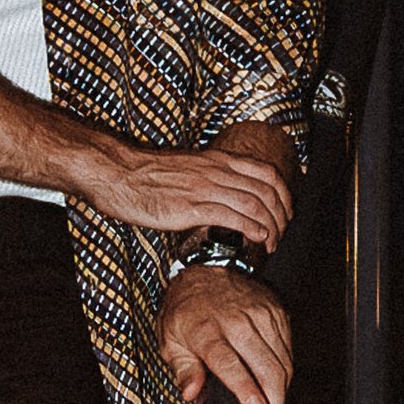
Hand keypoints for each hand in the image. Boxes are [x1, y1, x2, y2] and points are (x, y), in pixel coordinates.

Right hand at [97, 139, 294, 246]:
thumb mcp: (190, 168)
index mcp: (218, 160)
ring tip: (271, 243)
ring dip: (269, 226)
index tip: (286, 213)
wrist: (117, 173)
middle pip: (266, 191)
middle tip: (281, 234)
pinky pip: (229, 216)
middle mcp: (216, 171)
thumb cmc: (149, 174)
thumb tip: (230, 197)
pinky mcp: (189, 207)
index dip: (284, 195)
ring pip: (252, 204)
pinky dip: (249, 228)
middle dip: (281, 216)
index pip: (266, 173)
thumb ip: (213, 178)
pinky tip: (256, 238)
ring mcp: (203, 188)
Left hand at [160, 268, 293, 403]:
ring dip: (281, 396)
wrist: (207, 268)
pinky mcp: (278, 314)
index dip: (245, 389)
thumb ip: (183, 369)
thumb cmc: (186, 309)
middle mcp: (237, 321)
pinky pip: (288, 351)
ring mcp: (261, 316)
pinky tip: (276, 390)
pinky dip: (285, 375)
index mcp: (206, 329)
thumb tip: (191, 394)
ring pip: (283, 363)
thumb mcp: (170, 339)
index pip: (229, 363)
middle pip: (266, 368)